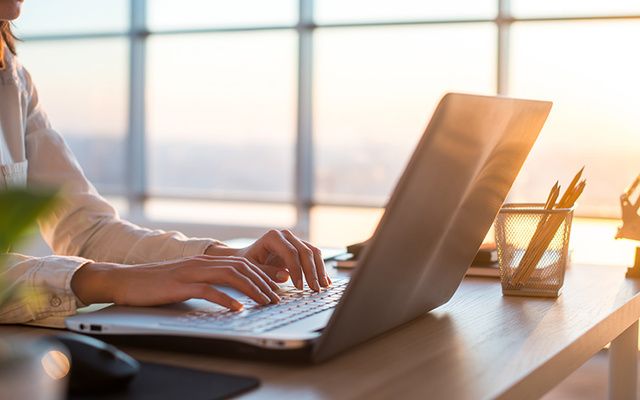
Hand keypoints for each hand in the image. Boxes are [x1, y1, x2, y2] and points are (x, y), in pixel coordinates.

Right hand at [70, 256, 280, 310]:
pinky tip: (238, 308)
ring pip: (231, 276)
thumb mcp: (187, 279)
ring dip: (252, 289)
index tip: (279, 284)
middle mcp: (202, 262)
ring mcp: (191, 272)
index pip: (242, 262)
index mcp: (205, 260)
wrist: (125, 280)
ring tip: (266, 302)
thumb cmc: (157, 283)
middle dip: (264, 282)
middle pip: (242, 267)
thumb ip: (208, 281)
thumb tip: (230, 293)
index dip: (263, 273)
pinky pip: (208, 290)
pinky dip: (226, 299)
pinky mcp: (180, 285)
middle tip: (278, 297)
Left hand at [206, 229, 330, 290]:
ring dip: (320, 270)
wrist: (248, 257)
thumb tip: (286, 276)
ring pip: (313, 252)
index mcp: (273, 237)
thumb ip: (266, 272)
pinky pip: (314, 256)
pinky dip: (320, 268)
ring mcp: (295, 240)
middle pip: (305, 252)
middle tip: (315, 289)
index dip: (297, 270)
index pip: (290, 253)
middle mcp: (286, 235)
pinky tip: (326, 281)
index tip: (299, 287)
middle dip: (311, 272)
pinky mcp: (300, 247)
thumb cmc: (247, 262)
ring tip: (323, 286)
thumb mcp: (252, 268)